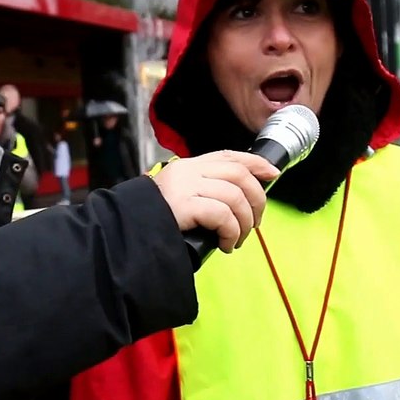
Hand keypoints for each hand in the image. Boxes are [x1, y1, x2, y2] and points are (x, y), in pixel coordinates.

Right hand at [152, 151, 277, 252]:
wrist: (127, 230)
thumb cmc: (154, 220)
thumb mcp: (180, 197)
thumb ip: (203, 192)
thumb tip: (238, 202)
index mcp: (189, 166)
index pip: (229, 155)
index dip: (256, 163)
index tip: (272, 173)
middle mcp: (189, 171)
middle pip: (239, 175)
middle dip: (257, 200)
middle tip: (254, 224)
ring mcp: (186, 186)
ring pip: (235, 196)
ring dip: (245, 222)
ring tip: (237, 240)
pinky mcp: (184, 204)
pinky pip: (223, 215)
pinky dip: (231, 232)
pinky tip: (225, 244)